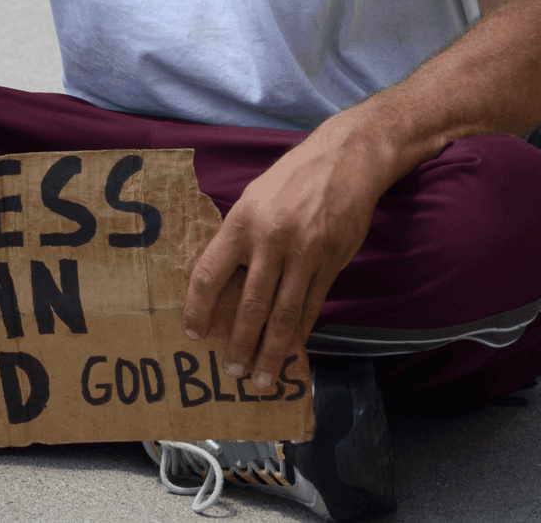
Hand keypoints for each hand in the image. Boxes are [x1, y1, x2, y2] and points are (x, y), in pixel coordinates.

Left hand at [183, 131, 382, 389]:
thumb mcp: (252, 197)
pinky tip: (293, 352)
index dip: (198, 309)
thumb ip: (236, 237)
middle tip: (233, 372)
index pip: (209, 274)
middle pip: (250, 305)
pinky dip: (300, 333)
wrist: (346, 161)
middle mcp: (271, 241)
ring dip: (273, 351)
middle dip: (240, 344)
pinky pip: (311, 306)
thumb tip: (216, 278)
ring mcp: (304, 255)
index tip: (194, 334)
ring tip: (264, 379)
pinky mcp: (331, 263)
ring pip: (284, 315)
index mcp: (242, 223)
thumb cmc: (292, 177)